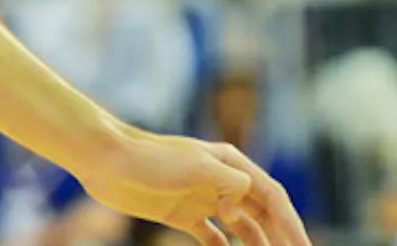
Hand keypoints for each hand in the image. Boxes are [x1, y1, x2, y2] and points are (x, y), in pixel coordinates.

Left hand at [78, 126, 310, 245]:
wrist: (104, 159)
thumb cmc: (149, 158)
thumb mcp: (196, 165)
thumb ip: (231, 183)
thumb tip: (238, 211)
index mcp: (230, 163)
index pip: (272, 197)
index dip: (292, 225)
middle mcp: (221, 180)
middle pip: (262, 214)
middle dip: (281, 239)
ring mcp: (202, 197)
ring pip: (243, 228)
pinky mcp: (182, 213)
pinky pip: (214, 238)